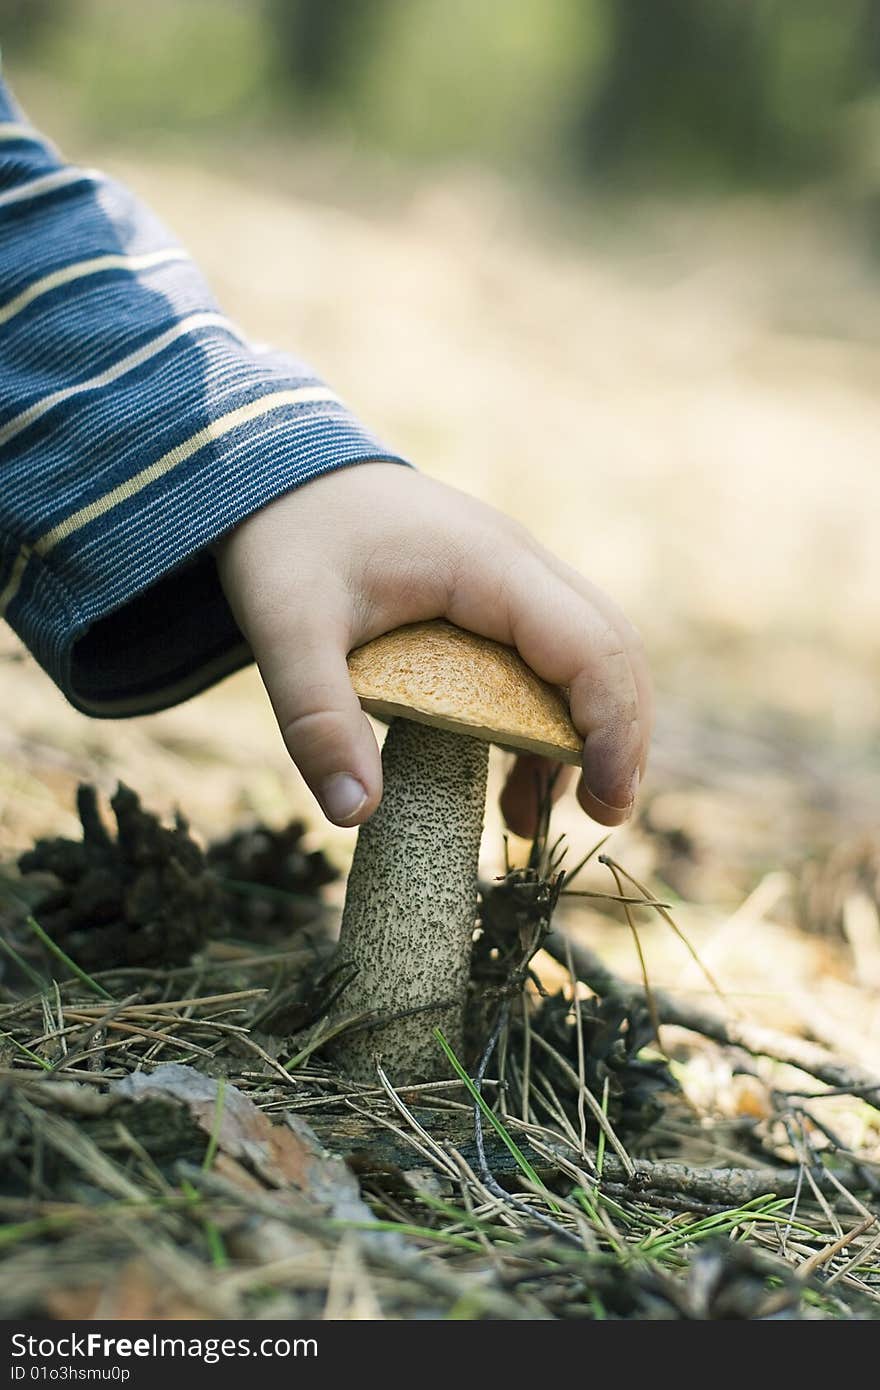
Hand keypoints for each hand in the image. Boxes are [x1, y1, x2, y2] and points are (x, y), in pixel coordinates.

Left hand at [215, 463, 652, 833]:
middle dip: (620, 735)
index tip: (606, 803)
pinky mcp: (492, 594)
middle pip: (611, 649)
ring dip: (584, 730)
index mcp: (488, 567)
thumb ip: (317, 720)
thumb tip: (356, 815)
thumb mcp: (286, 628)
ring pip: (588, 652)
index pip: (591, 648)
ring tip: (534, 816)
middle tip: (601, 816)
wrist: (275, 470)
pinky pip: (547, 655)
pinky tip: (509, 781)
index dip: (614, 729)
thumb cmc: (286, 539)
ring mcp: (511, 575)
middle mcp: (519, 564)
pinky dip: (545, 716)